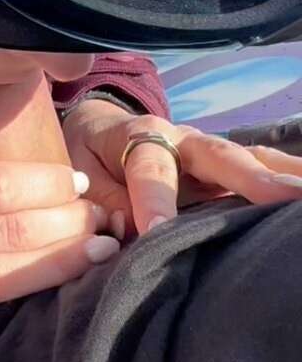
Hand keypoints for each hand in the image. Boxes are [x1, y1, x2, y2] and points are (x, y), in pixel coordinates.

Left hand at [63, 99, 301, 237]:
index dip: (154, 200)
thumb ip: (100, 203)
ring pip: (250, 159)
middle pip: (219, 155)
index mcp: (137, 137)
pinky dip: (285, 176)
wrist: (98, 128)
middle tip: (285, 198)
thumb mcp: (80, 174)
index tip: (157, 231)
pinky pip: (260, 168)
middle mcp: (181, 138)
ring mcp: (209, 152)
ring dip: (283, 177)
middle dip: (251, 178)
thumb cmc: (89, 155)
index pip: (150, 169)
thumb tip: (125, 232)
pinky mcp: (225, 168)